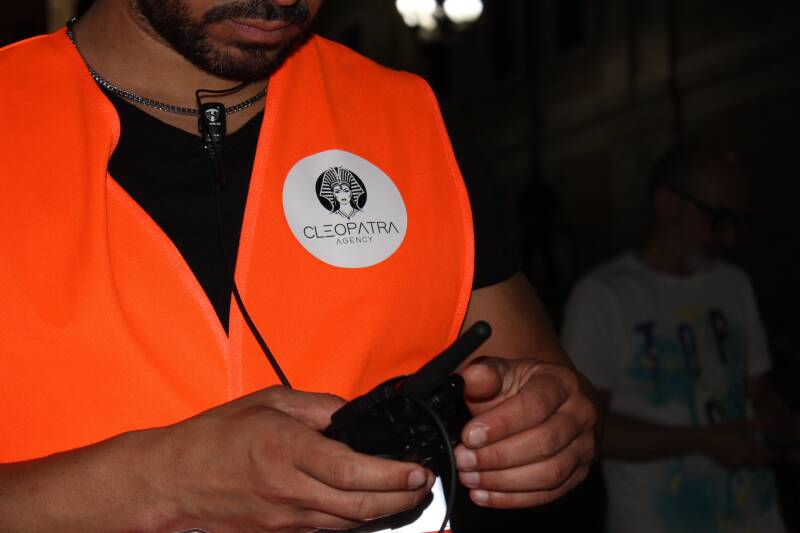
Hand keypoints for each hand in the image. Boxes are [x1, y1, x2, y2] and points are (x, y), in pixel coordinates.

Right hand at [148, 386, 434, 531]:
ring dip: (383, 512)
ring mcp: (284, 519)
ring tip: (405, 494)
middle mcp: (288, 489)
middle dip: (401, 498)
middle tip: (422, 484)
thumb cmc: (215, 437)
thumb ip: (317, 407)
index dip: (393, 475)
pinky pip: (326, 529)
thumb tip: (351, 415)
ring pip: (347, 524)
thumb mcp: (269, 402)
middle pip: (358, 507)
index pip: (352, 470)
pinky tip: (368, 506)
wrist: (172, 480)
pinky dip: (353, 520)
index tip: (417, 470)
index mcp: (286, 449)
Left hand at [454, 358, 597, 507]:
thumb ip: (484, 375)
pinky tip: (484, 494)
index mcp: (561, 383)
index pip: (534, 405)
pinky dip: (512, 498)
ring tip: (470, 477)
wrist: (552, 400)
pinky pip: (548, 494)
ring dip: (503, 481)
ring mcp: (585, 447)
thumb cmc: (524, 386)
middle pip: (544, 443)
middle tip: (464, 460)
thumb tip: (470, 378)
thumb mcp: (503, 372)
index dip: (500, 424)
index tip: (469, 436)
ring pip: (549, 473)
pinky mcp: (579, 474)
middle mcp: (580, 414)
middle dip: (498, 456)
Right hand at [700, 419, 772, 468]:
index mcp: (750, 448)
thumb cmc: (722, 430)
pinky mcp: (729, 468)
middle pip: (760, 463)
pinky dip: (738, 463)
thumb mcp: (740, 423)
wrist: (704, 440)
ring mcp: (737, 464)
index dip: (768, 452)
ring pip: (750, 466)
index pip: (767, 456)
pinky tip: (732, 454)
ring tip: (742, 450)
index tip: (765, 448)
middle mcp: (746, 458)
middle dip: (760, 458)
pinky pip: (739, 467)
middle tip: (755, 450)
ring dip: (750, 461)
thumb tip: (771, 424)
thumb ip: (757, 424)